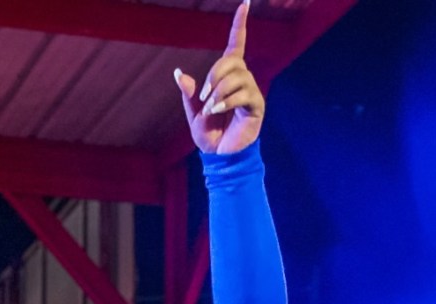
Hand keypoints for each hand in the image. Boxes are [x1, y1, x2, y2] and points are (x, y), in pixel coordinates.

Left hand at [174, 1, 264, 154]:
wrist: (218, 156)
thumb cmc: (209, 135)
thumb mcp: (194, 113)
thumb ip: (189, 94)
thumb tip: (179, 73)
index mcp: (227, 78)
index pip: (236, 45)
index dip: (240, 25)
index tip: (246, 3)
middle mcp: (242, 79)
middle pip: (231, 61)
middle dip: (213, 76)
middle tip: (203, 96)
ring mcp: (251, 91)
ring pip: (236, 77)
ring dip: (218, 92)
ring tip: (211, 109)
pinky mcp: (256, 105)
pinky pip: (243, 93)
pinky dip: (227, 101)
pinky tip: (218, 111)